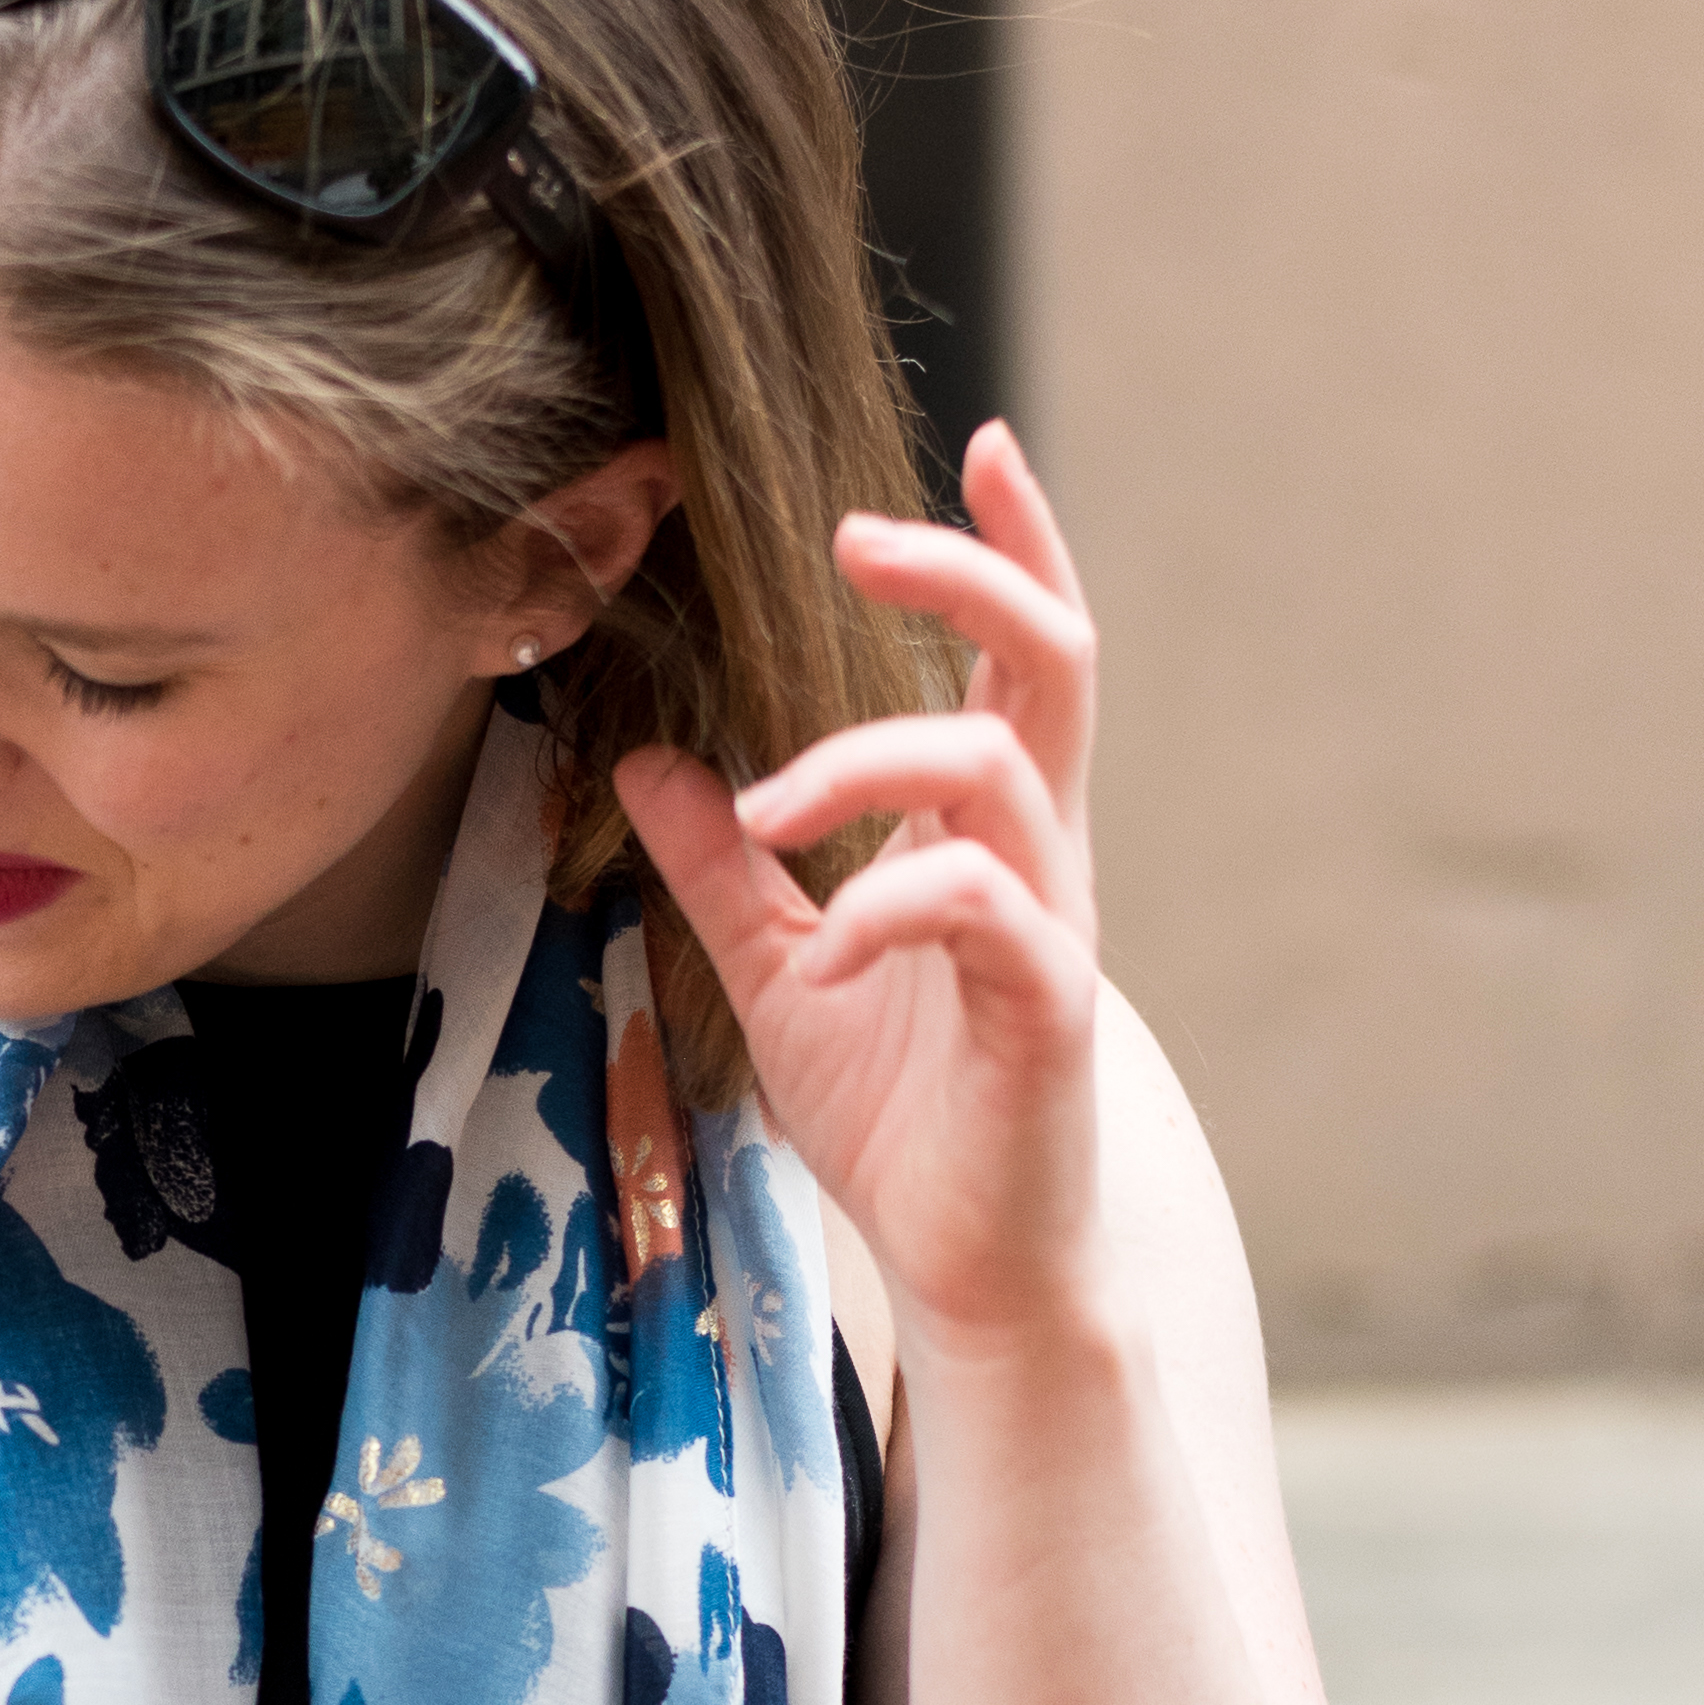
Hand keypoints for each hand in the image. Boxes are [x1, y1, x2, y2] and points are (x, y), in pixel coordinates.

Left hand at [614, 420, 1106, 1366]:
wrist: (973, 1261)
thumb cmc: (903, 1116)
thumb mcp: (780, 969)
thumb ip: (726, 868)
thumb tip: (650, 764)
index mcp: (992, 830)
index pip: (1023, 657)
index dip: (1011, 546)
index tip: (982, 443)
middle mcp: (1041, 856)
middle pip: (1049, 661)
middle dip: (964, 577)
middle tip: (856, 543)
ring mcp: (1053, 927)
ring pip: (994, 771)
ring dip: (862, 764)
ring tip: (766, 815)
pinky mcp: (1048, 1007)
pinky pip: (982, 906)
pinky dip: (887, 901)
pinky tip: (828, 945)